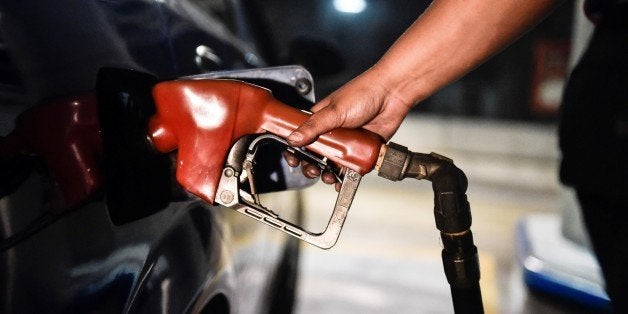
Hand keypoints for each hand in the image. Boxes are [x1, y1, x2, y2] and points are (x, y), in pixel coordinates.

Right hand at [284, 68, 413, 187]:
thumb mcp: (334, 111)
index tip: (294, 160)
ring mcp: (347, 141)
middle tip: (313, 170)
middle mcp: (332, 132)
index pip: (301, 137)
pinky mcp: (361, 149)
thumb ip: (313, 127)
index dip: (295, 150)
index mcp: (320, 119)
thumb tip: (292, 139)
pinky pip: (351, 166)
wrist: (392, 94)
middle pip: (316, 155)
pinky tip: (341, 182)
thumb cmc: (363, 92)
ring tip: (328, 176)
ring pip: (332, 163)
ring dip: (327, 173)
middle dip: (311, 166)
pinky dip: (345, 177)